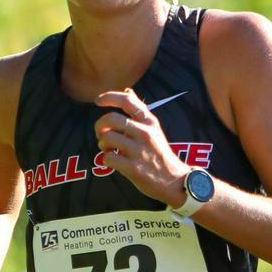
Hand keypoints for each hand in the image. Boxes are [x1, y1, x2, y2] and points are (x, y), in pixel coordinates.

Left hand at [94, 87, 187, 205]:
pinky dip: (106, 160)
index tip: (97, 101)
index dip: (109, 97)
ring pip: (107, 138)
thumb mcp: (154, 128)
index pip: (127, 101)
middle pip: (111, 119)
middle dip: (99, 126)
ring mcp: (139, 151)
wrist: (174, 181)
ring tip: (108, 149)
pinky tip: (113, 162)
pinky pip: (108, 157)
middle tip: (101, 134)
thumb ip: (139, 110)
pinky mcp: (134, 168)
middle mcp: (145, 133)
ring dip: (102, 144)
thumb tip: (128, 90)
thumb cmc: (160, 154)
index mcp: (149, 122)